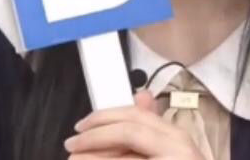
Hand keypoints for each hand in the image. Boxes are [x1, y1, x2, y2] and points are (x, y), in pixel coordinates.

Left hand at [64, 91, 204, 159]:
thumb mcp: (171, 149)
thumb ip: (152, 126)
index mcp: (177, 138)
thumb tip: (141, 96)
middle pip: (128, 132)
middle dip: (95, 137)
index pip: (136, 118)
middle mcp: (178, 150)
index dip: (104, 118)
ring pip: (123, 158)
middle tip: (71, 144)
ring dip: (94, 158)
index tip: (81, 126)